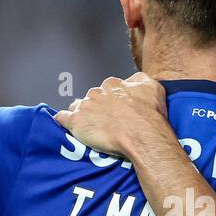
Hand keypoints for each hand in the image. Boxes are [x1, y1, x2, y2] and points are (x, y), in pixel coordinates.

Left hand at [54, 72, 169, 158]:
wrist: (142, 135)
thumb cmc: (149, 114)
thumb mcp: (153, 88)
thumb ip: (140, 79)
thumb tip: (133, 80)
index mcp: (113, 84)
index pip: (106, 89)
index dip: (112, 100)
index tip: (117, 110)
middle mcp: (97, 92)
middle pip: (91, 98)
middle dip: (97, 108)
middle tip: (107, 122)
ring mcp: (85, 107)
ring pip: (77, 107)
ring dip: (82, 115)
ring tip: (90, 127)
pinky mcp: (76, 122)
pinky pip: (62, 118)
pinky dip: (63, 121)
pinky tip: (68, 126)